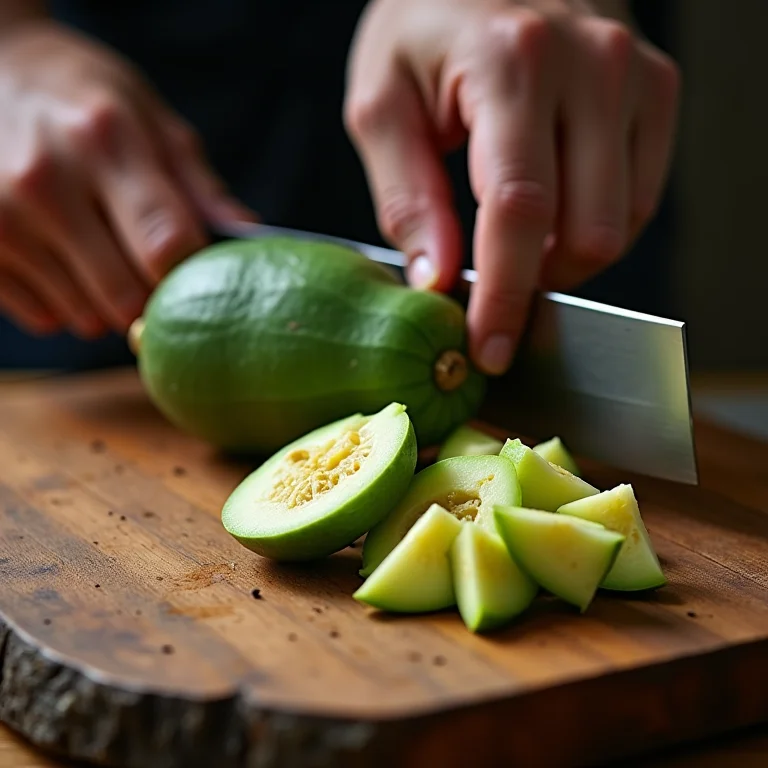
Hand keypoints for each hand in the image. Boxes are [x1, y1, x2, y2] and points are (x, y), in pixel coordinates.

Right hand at [0, 21, 252, 337]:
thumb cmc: (87, 99)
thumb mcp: (152, 120)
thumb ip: (200, 186)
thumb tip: (252, 238)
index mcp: (107, 141)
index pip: (166, 245)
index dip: (193, 277)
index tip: (201, 276)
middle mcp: (46, 180)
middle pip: (127, 297)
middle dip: (153, 300)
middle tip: (154, 273)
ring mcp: (1, 216)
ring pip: (85, 318)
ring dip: (108, 306)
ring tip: (105, 256)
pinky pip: (43, 319)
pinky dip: (65, 305)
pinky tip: (65, 261)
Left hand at [344, 0, 679, 374]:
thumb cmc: (424, 27)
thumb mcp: (383, 102)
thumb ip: (406, 196)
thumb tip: (438, 282)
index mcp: (511, 64)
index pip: (518, 209)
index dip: (505, 294)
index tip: (487, 349)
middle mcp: (591, 64)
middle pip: (585, 231)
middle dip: (535, 283)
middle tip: (493, 284)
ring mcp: (634, 76)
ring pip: (620, 225)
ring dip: (565, 260)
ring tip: (518, 243)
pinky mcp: (657, 90)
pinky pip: (640, 198)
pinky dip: (596, 228)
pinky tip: (554, 214)